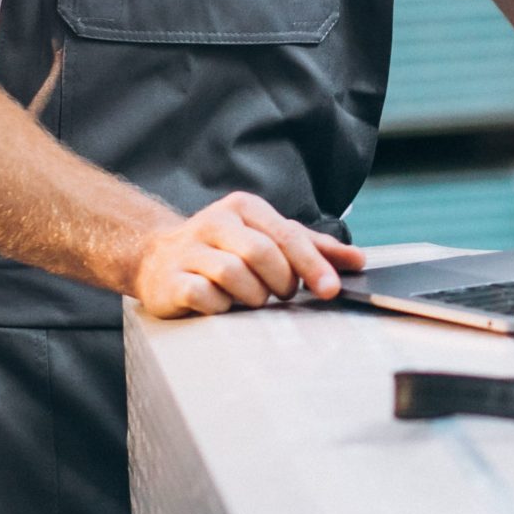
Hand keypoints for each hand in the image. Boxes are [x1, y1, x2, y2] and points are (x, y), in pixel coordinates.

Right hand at [131, 192, 366, 317]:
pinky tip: (222, 304)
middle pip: (262, 253)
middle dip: (282, 281)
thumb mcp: (267, 238)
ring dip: (253, 295)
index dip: (313, 264)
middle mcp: (215, 222)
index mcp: (243, 207)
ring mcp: (189, 250)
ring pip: (234, 274)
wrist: (156, 258)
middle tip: (284, 294)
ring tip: (252, 297)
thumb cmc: (224, 249)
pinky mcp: (170, 279)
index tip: (332, 289)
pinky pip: (205, 296)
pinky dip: (222, 306)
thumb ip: (311, 248)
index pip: (286, 234)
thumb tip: (356, 261)